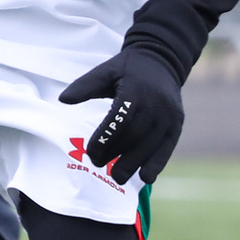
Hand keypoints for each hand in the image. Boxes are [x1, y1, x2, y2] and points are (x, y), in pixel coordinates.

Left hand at [58, 48, 184, 185]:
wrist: (162, 61)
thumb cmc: (128, 69)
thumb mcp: (106, 70)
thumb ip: (85, 85)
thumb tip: (63, 99)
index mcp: (136, 90)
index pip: (119, 120)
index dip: (104, 138)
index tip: (90, 153)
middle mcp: (155, 104)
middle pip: (134, 136)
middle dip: (115, 154)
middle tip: (98, 165)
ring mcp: (169, 116)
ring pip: (149, 145)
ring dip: (133, 164)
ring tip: (117, 177)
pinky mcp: (176, 124)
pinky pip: (167, 148)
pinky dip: (157, 164)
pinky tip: (145, 177)